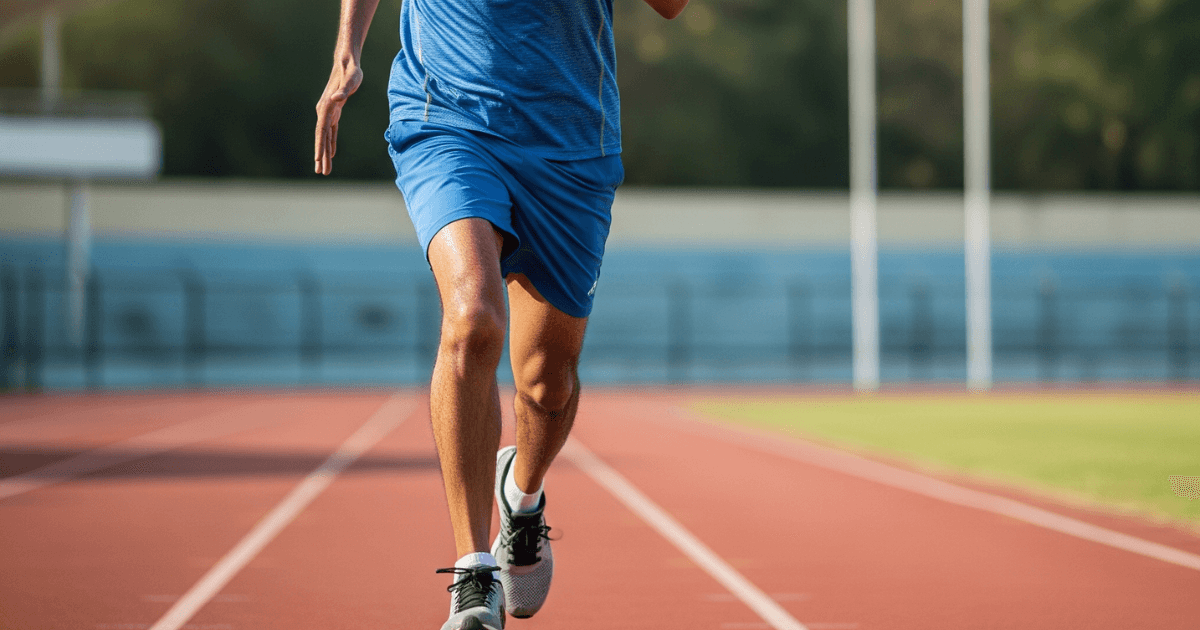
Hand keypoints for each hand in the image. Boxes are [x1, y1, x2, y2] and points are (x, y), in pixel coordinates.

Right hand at [314, 59, 363, 174]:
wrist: (346, 62)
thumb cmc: (350, 70)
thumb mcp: (352, 79)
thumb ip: (344, 89)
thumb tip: (337, 99)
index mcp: (327, 107)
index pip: (321, 131)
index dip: (320, 146)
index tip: (318, 160)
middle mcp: (324, 111)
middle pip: (322, 138)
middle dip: (321, 155)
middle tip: (321, 172)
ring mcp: (328, 112)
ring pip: (325, 137)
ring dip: (325, 152)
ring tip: (325, 169)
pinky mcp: (334, 111)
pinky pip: (331, 131)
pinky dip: (331, 143)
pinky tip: (332, 154)